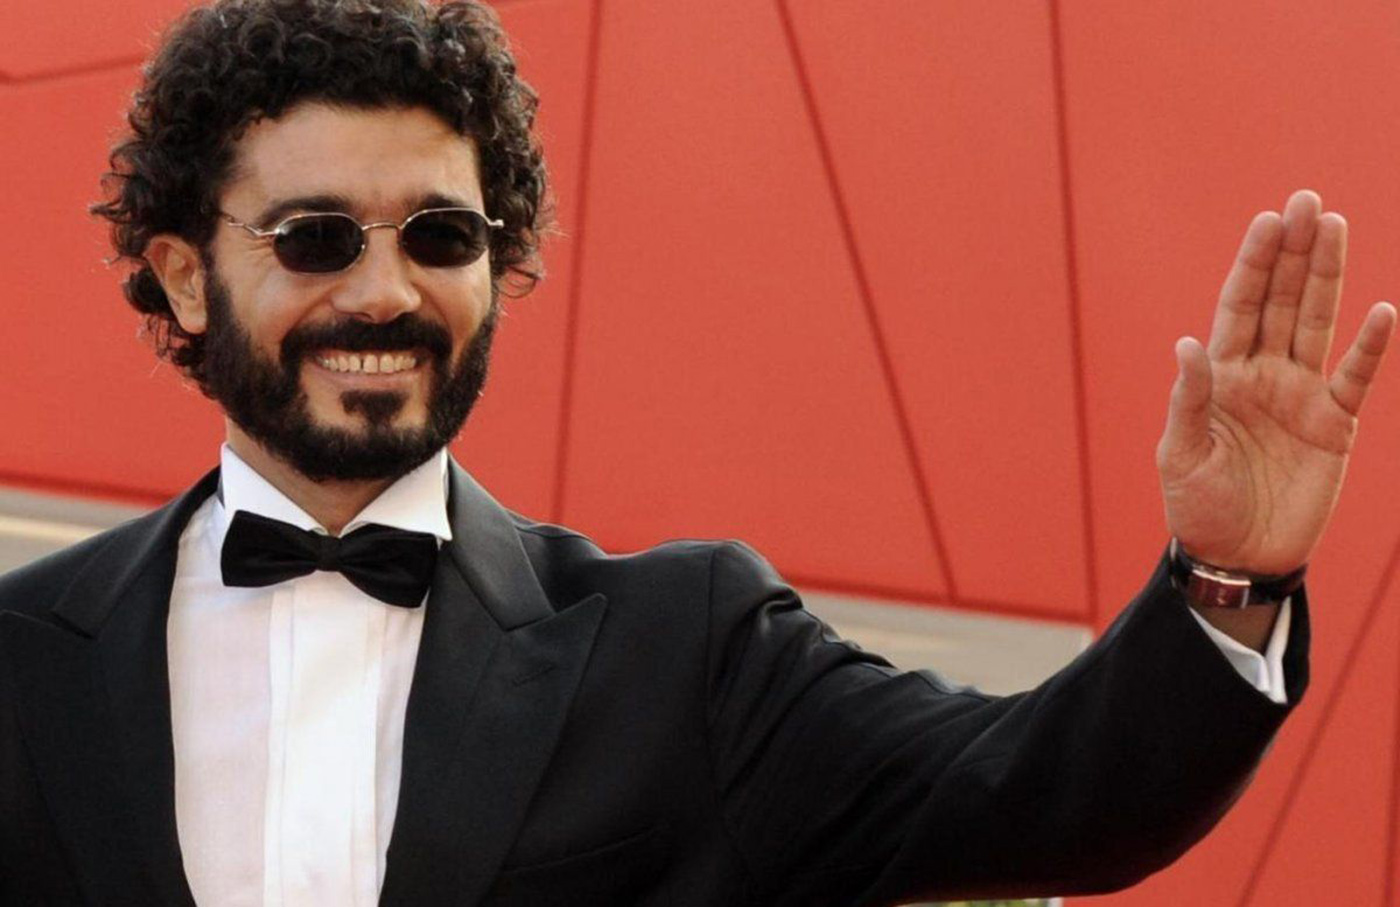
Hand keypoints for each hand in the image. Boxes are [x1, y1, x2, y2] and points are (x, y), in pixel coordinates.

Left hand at [1156, 190, 1395, 574]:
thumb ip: (1188, 400)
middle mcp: (1263, 374)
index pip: (1240, 306)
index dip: (1254, 264)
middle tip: (1307, 201)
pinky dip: (1370, 348)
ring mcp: (1301, 395)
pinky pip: (1355, 378)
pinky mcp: (1334, 425)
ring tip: (1336, 227)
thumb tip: (1187, 344)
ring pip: (1319, 323)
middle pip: (1283, 301)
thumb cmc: (1197, 507)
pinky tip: (1382, 312)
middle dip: (1294, 253)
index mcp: (1221, 375)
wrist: (1236, 557)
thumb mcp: (1181, 455)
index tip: (1268, 221)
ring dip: (1327, 277)